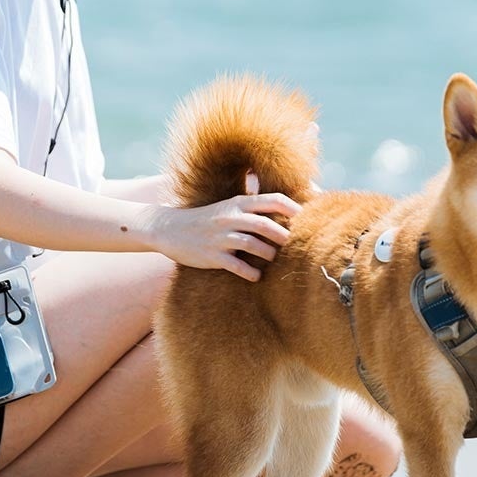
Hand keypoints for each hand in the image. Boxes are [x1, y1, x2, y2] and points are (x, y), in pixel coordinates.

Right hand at [143, 172, 301, 281]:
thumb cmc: (206, 220)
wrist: (169, 229)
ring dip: (269, 255)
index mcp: (237, 203)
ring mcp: (220, 237)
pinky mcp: (212, 256)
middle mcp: (230, 217)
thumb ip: (251, 209)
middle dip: (284, 236)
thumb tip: (283, 213)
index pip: (272, 200)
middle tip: (294, 245)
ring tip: (273, 259)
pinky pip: (237, 265)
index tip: (307, 219)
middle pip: (265, 224)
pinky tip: (256, 275)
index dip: (293, 209)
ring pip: (253, 245)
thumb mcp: (227, 207)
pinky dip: (251, 272)